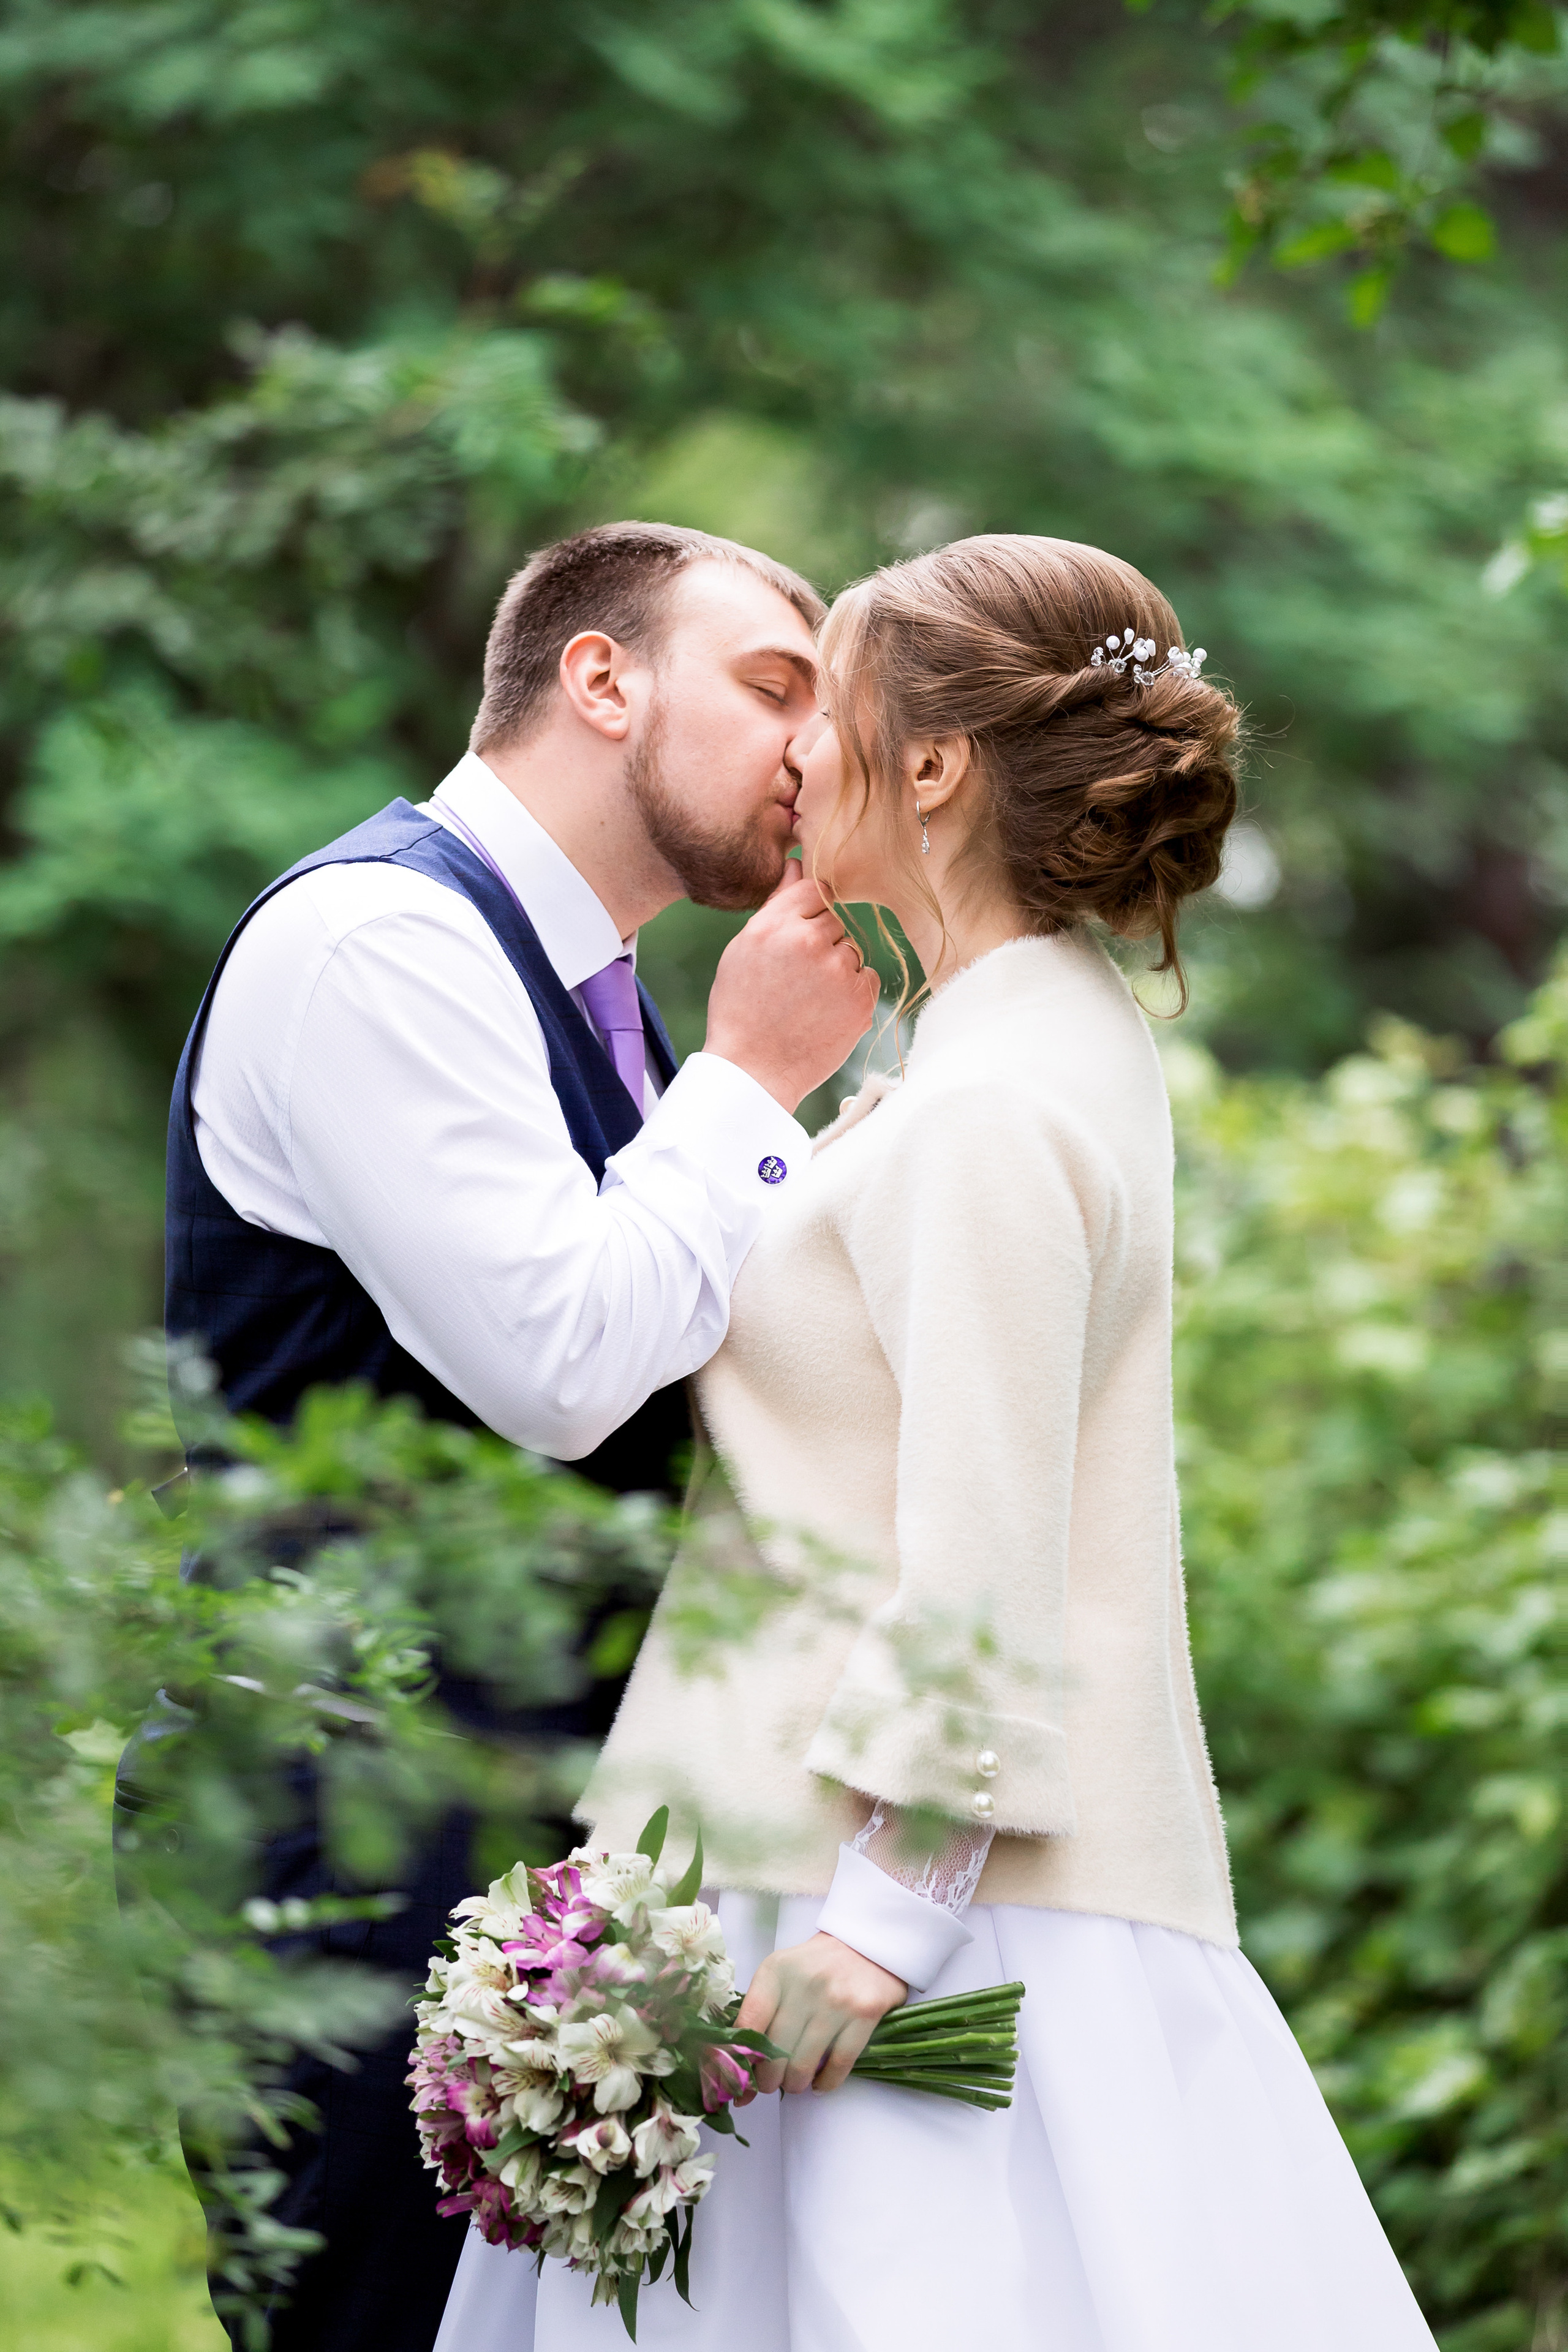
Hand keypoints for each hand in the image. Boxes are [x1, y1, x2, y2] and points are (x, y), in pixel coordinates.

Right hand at [704, 873, 878, 1113]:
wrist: (754, 1071)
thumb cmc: (742, 1007)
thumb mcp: (745, 949)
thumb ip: (777, 904)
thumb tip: (797, 862)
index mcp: (774, 925)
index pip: (815, 888)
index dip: (810, 911)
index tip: (802, 934)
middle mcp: (808, 942)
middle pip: (836, 918)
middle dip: (823, 940)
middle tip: (798, 976)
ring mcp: (839, 971)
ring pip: (852, 948)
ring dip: (839, 965)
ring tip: (809, 997)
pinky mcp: (860, 1000)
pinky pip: (868, 976)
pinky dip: (853, 990)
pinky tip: (826, 1010)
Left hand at [733, 1931, 905, 2099]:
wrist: (865, 1945)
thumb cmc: (814, 1966)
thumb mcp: (781, 1973)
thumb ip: (760, 2010)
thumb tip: (739, 2064)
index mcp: (776, 1971)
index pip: (749, 2023)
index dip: (741, 2059)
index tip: (742, 2078)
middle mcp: (804, 1984)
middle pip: (775, 2051)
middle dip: (768, 2079)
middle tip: (770, 2084)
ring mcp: (836, 2000)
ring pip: (804, 2063)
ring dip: (795, 2083)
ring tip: (794, 2083)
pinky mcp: (865, 2014)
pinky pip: (839, 2064)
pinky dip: (826, 2082)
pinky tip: (820, 2083)